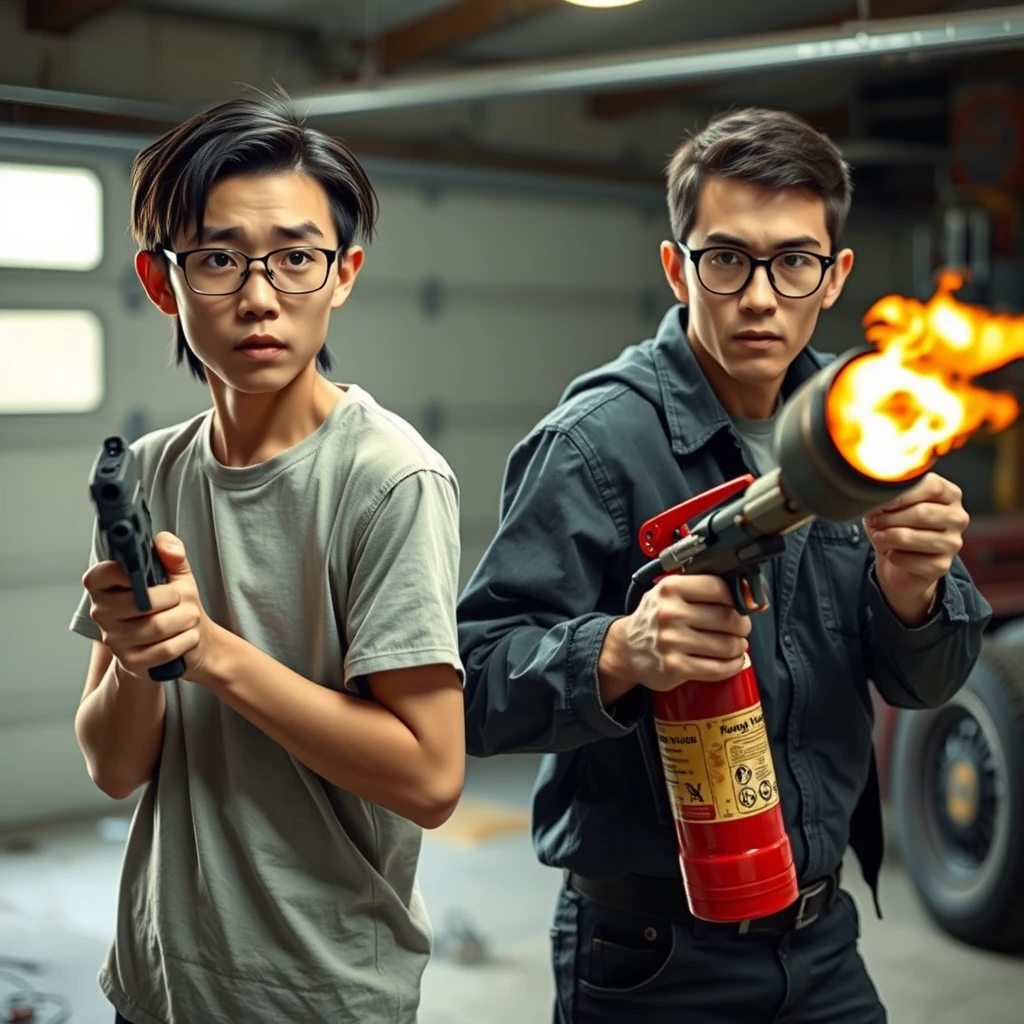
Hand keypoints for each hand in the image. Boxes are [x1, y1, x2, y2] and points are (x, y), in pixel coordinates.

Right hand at [84, 532, 215, 682]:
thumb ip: (172, 553)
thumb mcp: (176, 573)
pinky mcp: (130, 662)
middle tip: (183, 598)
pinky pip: (164, 650)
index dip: (124, 572)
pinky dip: (185, 640)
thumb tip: (167, 547)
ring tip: (190, 616)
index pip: (99, 576)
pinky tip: (188, 635)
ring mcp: (114, 640)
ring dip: (184, 619)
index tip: (146, 574)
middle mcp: (102, 613)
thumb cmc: (175, 602)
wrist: (186, 637)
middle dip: (174, 598)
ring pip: (155, 627)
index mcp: (104, 586)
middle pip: (139, 603)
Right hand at [616, 574, 752, 690]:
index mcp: (670, 588)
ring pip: (727, 646)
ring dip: (739, 647)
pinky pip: (718, 668)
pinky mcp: (674, 666)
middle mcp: (669, 613)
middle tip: (739, 629)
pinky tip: (732, 661)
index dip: (737, 598)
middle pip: (729, 619)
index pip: (719, 588)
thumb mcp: (672, 594)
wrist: (626, 648)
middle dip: (742, 626)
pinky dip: (732, 666)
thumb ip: (706, 590)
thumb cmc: (656, 618)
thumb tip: (754, 598)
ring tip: (735, 646)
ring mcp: (671, 641)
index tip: (740, 606)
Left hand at [863, 472, 968, 622]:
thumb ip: (889, 495)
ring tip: (879, 536)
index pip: (933, 486)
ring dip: (887, 537)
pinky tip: (892, 553)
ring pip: (911, 537)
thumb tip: (877, 496)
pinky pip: (908, 560)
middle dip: (890, 517)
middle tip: (875, 521)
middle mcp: (957, 517)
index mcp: (950, 494)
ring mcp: (953, 543)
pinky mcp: (942, 566)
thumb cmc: (896, 524)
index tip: (882, 500)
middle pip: (922, 513)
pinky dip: (892, 556)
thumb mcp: (890, 504)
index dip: (902, 493)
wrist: (899, 559)